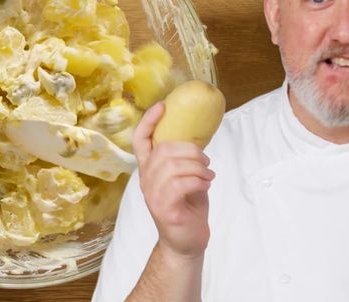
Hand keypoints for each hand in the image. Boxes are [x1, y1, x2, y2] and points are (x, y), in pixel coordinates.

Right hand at [133, 103, 215, 259]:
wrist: (186, 243)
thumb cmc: (188, 207)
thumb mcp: (186, 177)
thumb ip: (184, 160)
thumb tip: (197, 139)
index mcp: (150, 170)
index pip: (140, 140)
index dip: (148, 121)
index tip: (163, 105)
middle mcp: (146, 180)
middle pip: (163, 150)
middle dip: (191, 150)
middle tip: (205, 161)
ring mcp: (152, 195)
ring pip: (173, 165)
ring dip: (197, 166)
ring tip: (208, 175)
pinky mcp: (163, 208)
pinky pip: (179, 184)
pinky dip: (197, 180)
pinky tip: (206, 184)